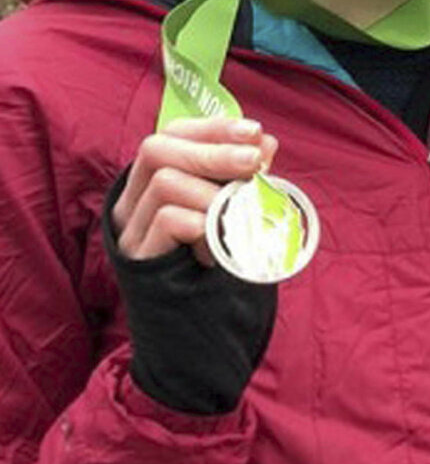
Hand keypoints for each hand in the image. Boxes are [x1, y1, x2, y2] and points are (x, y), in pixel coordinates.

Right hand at [112, 117, 277, 262]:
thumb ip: (242, 177)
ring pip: (164, 183)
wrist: (196, 335)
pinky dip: (202, 223)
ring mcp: (130, 231)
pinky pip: (166, 221)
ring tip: (239, 213)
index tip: (255, 131)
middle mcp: (132, 200)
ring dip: (213, 191)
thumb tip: (265, 142)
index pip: (172, 133)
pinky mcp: (137, 260)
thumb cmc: (214, 264)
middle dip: (212, 150)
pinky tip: (219, 244)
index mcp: (150, 181)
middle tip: (255, 161)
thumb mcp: (229, 212)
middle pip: (157, 149)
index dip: (213, 128)